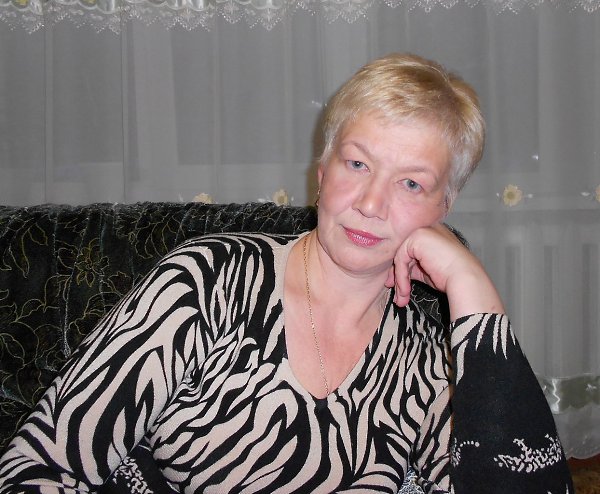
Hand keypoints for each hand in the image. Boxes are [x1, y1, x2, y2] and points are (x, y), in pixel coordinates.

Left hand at [386, 224, 504, 319]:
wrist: (464, 278)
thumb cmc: (451, 277)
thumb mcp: (428, 270)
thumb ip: (413, 267)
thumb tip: (394, 277)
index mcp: (433, 234)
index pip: (411, 252)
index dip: (403, 270)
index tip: (400, 288)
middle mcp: (427, 229)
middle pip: (404, 254)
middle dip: (398, 277)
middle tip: (398, 296)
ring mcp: (422, 230)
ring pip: (401, 258)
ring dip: (400, 281)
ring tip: (402, 299)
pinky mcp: (416, 237)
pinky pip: (401, 259)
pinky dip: (401, 277)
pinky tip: (405, 290)